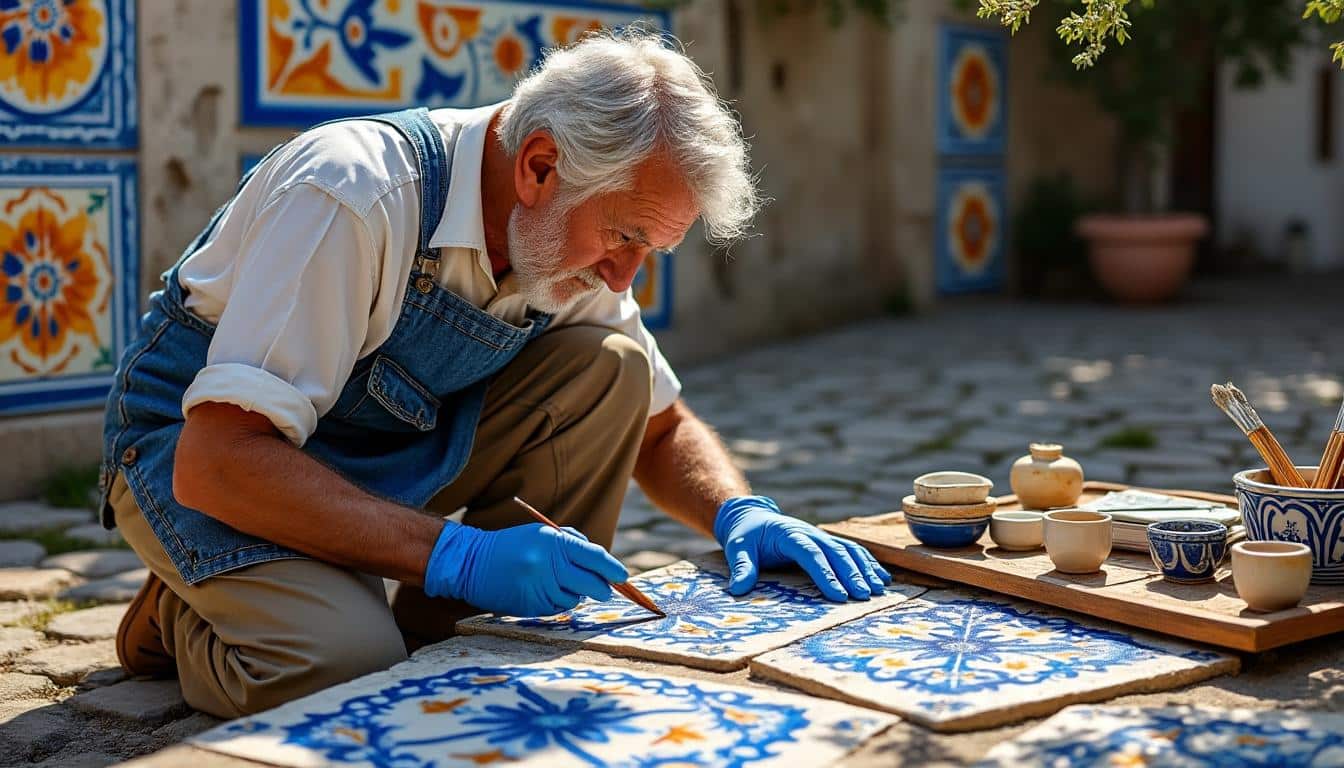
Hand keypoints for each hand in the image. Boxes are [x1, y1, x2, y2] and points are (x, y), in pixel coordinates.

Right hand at [423, 521, 627, 616]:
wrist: (471, 562)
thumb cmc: (513, 545)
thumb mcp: (542, 533)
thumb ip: (572, 544)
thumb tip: (603, 563)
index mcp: (553, 542)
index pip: (594, 557)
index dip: (613, 569)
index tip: (623, 577)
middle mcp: (547, 565)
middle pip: (591, 584)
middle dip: (603, 589)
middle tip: (606, 590)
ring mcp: (538, 587)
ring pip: (574, 599)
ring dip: (574, 595)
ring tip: (556, 583)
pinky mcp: (530, 605)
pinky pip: (556, 609)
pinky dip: (557, 603)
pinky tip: (543, 592)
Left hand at [714, 495, 890, 601]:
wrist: (753, 517)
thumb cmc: (746, 535)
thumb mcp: (737, 548)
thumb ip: (741, 567)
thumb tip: (737, 590)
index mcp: (789, 534)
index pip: (810, 553)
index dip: (826, 573)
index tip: (838, 595)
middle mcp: (810, 533)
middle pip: (836, 552)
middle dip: (852, 574)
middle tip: (864, 596)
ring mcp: (821, 537)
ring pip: (849, 551)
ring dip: (865, 569)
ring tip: (878, 589)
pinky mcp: (827, 543)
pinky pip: (852, 552)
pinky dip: (868, 564)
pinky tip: (882, 579)